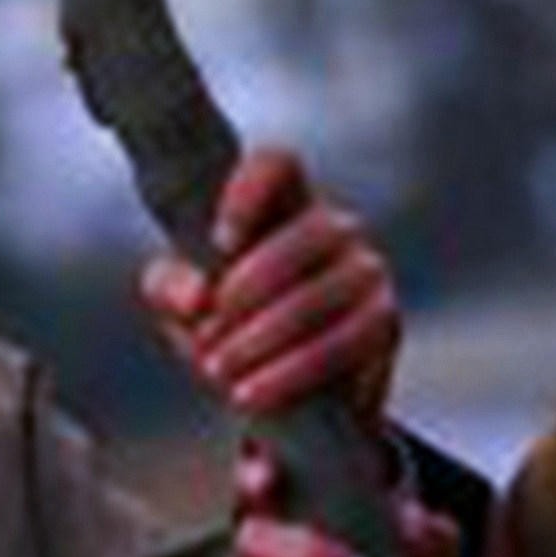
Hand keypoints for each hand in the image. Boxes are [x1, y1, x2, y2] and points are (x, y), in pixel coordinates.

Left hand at [141, 144, 402, 428]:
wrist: (283, 389)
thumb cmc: (227, 324)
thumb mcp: (183, 305)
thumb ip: (171, 288)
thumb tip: (195, 298)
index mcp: (280, 205)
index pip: (278, 163)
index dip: (248, 192)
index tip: (218, 244)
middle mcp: (332, 227)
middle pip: (307, 232)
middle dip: (249, 289)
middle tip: (208, 335)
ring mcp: (366, 271)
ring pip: (325, 291)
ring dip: (265, 337)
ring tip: (220, 371)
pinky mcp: (384, 322)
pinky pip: (347, 340)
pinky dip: (292, 370)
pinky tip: (251, 393)